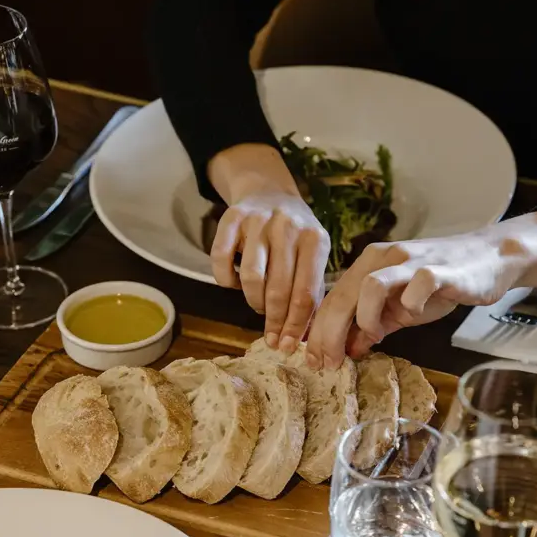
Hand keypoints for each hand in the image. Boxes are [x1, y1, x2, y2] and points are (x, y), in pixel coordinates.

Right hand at [208, 144, 329, 350]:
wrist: (268, 190)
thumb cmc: (294, 235)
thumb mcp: (312, 255)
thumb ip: (310, 291)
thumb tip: (302, 338)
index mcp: (315, 240)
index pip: (306, 293)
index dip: (295, 325)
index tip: (287, 346)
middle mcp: (288, 227)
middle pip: (279, 289)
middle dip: (275, 320)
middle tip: (271, 338)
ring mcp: (259, 221)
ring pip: (252, 277)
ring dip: (253, 301)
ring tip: (257, 305)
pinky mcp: (231, 217)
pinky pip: (221, 259)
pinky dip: (226, 280)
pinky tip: (235, 283)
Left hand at [306, 227, 529, 368]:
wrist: (487, 260)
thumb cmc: (438, 285)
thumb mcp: (398, 309)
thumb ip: (372, 326)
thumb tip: (348, 350)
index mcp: (367, 267)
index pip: (332, 301)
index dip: (318, 333)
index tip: (314, 361)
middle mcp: (383, 258)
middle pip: (343, 296)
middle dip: (330, 333)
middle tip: (330, 362)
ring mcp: (410, 261)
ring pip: (370, 286)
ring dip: (365, 317)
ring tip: (374, 335)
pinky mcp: (439, 269)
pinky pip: (417, 284)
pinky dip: (411, 305)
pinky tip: (414, 315)